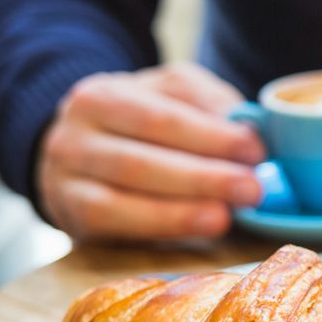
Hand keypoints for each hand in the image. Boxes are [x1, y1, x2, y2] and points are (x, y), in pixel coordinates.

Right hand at [37, 62, 265, 241]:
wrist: (82, 152)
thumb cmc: (142, 121)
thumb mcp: (172, 96)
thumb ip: (207, 104)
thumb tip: (249, 127)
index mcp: (103, 95)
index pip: (160, 117)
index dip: (211, 136)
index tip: (256, 151)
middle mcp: (74, 133)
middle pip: (141, 159)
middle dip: (203, 177)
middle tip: (251, 190)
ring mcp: (65, 176)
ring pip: (124, 195)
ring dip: (183, 208)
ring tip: (227, 216)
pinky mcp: (71, 213)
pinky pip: (114, 221)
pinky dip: (160, 225)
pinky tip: (199, 227)